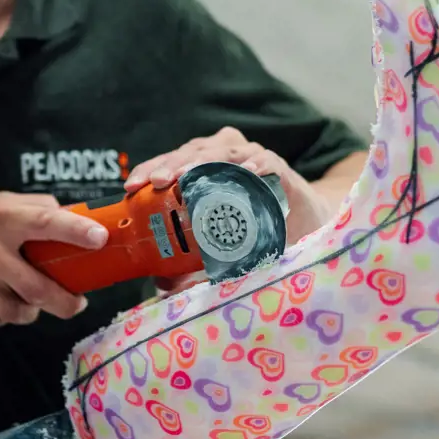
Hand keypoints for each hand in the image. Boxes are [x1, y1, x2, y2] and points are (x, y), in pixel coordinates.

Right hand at [0, 192, 107, 326]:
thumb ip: (28, 207)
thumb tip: (71, 214)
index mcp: (0, 217)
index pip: (46, 221)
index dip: (76, 232)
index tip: (100, 240)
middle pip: (40, 287)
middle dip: (66, 302)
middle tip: (76, 303)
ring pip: (19, 310)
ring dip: (31, 310)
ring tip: (29, 301)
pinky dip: (4, 315)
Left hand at [123, 126, 332, 250]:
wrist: (306, 226)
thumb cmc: (256, 230)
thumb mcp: (219, 250)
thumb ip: (191, 265)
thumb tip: (161, 286)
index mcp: (205, 167)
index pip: (171, 163)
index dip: (149, 170)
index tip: (131, 187)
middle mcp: (225, 156)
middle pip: (193, 153)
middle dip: (172, 165)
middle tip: (156, 181)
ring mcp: (253, 159)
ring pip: (223, 152)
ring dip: (205, 162)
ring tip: (187, 176)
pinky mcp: (280, 171)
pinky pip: (266, 164)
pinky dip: (255, 167)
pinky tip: (246, 173)